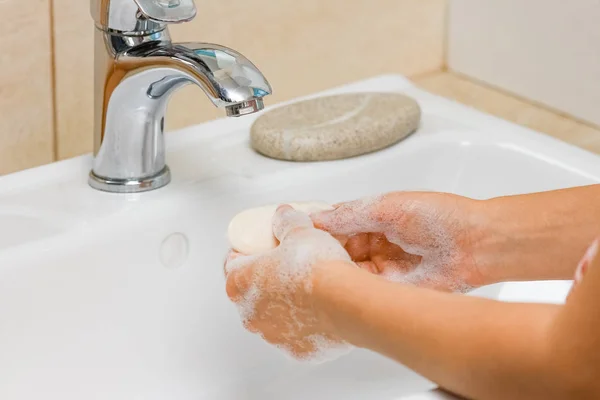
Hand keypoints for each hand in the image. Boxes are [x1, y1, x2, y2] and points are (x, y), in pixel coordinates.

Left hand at [224, 205, 354, 360]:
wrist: (346, 301)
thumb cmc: (316, 268)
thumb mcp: (299, 229)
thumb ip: (286, 221)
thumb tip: (283, 215)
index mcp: (240, 283)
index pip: (232, 263)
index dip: (247, 251)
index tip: (261, 246)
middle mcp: (251, 315)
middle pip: (253, 292)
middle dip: (269, 279)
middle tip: (290, 264)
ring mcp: (274, 337)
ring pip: (276, 317)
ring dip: (288, 304)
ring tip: (312, 287)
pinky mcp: (299, 352)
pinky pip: (300, 335)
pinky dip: (308, 324)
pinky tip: (324, 310)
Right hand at [311, 192, 486, 291]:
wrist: (476, 244)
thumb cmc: (438, 217)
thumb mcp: (388, 207)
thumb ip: (351, 214)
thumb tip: (316, 218)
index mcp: (372, 221)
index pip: (334, 228)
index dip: (315, 233)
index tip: (294, 238)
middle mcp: (374, 245)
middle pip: (337, 253)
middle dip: (321, 257)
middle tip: (300, 262)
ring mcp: (382, 269)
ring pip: (348, 274)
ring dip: (334, 275)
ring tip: (315, 277)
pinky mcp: (392, 290)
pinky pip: (365, 292)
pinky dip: (351, 292)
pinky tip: (337, 290)